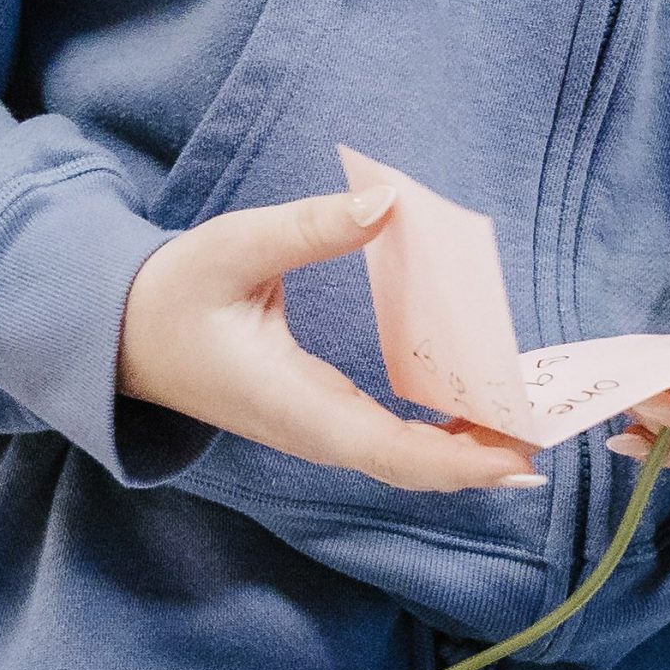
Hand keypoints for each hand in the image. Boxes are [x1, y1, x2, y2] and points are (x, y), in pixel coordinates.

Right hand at [117, 185, 543, 491]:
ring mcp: (315, 425)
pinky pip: (388, 437)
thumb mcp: (237, 246)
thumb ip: (310, 227)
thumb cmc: (176, 291)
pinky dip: (438, 434)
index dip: (454, 460)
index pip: (386, 449)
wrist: (122, 333)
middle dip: (476, 462)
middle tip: (547, 443)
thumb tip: (387, 203)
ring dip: (463, 450)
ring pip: (399, 456)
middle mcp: (310, 428)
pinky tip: (477, 416)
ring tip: (529, 431)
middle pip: (405, 465)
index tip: (513, 459)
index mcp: (292, 404)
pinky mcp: (318, 411)